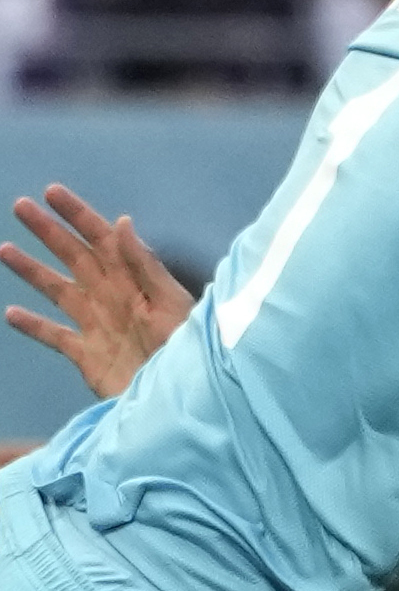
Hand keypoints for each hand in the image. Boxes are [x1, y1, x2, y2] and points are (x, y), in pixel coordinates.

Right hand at [2, 184, 195, 396]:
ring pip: (58, 292)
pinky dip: (33, 326)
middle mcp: (113, 299)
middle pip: (75, 257)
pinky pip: (56, 337)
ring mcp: (99, 326)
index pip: (102, 240)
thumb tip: (122, 222)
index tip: (52, 192)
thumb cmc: (188, 350)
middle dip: (49, 232)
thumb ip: (145, 265)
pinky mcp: (89, 357)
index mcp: (134, 282)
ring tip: (4, 250)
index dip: (78, 215)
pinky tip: (12, 313)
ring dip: (32, 271)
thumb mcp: (170, 303)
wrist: (183, 398)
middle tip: (20, 206)